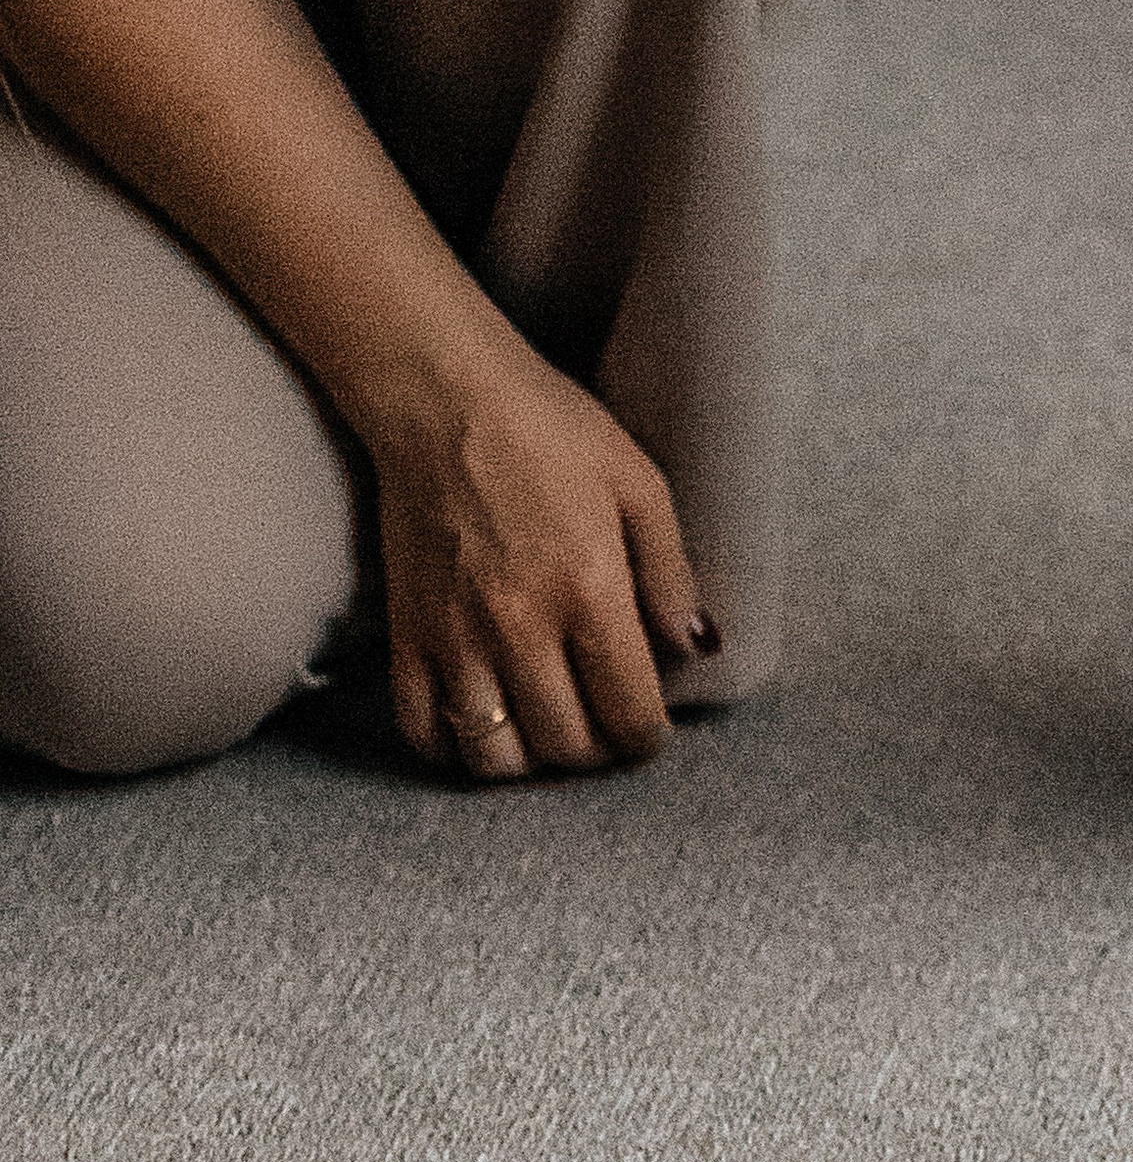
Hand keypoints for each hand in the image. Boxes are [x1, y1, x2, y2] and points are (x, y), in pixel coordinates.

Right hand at [370, 343, 714, 783]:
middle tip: (606, 730)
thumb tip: (698, 646)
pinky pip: (424, 731)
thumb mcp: (638, 482)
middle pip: (565, 745)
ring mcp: (456, 638)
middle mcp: (521, 628)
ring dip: (531, 763)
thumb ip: (671, 572)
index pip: (627, 711)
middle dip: (598, 755)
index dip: (648, 738)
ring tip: (550, 732)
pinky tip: (484, 726)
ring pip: (494, 758)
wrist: (445, 398)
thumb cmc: (550, 427)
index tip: (651, 730)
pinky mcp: (406, 635)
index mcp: (589, 590)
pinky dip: (454, 749)